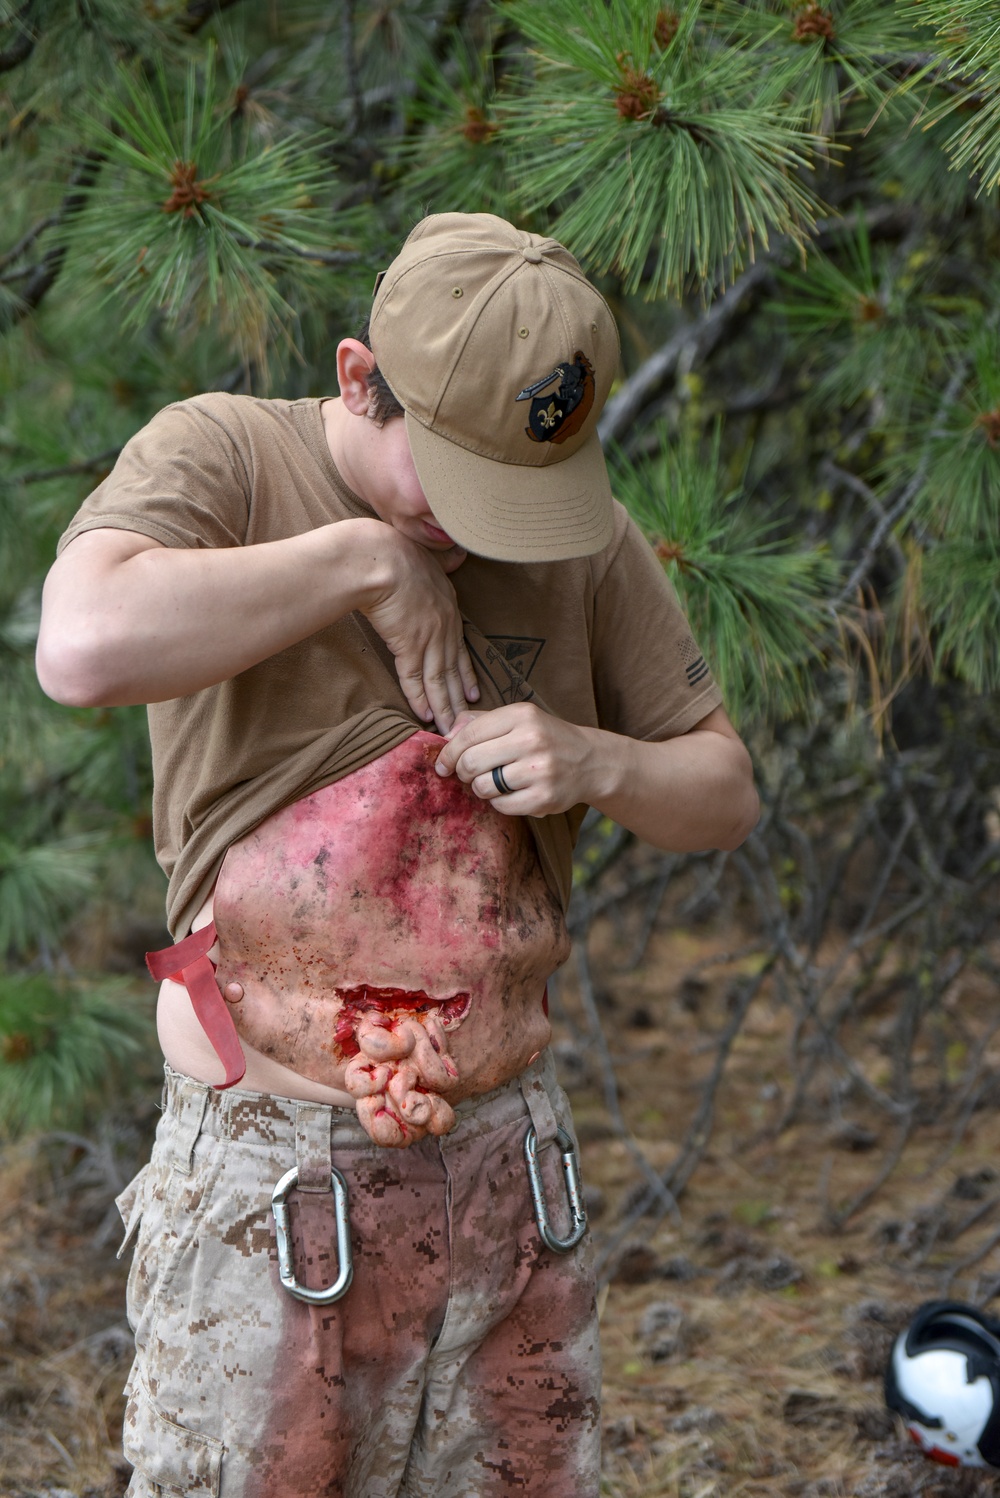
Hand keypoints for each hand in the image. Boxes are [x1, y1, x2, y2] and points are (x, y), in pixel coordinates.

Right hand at [359, 527, 478, 733]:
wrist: (380, 560)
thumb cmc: (398, 553)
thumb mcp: (430, 556)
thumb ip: (444, 561)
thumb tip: (456, 553)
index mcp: (449, 609)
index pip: (460, 649)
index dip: (466, 674)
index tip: (473, 693)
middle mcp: (444, 628)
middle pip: (453, 671)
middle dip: (458, 699)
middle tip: (465, 723)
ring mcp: (428, 639)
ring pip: (439, 681)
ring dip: (443, 707)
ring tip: (449, 729)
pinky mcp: (408, 647)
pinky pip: (415, 680)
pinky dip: (420, 700)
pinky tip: (426, 715)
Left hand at [434, 704, 602, 817]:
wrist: (590, 761)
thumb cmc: (545, 738)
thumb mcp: (518, 718)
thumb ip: (480, 721)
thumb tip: (445, 735)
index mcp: (521, 715)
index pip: (469, 734)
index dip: (448, 752)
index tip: (442, 763)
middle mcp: (531, 740)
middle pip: (471, 762)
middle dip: (463, 772)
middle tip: (469, 774)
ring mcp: (539, 770)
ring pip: (483, 787)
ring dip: (482, 788)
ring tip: (495, 782)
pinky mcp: (544, 798)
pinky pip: (501, 806)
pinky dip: (500, 802)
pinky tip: (512, 793)